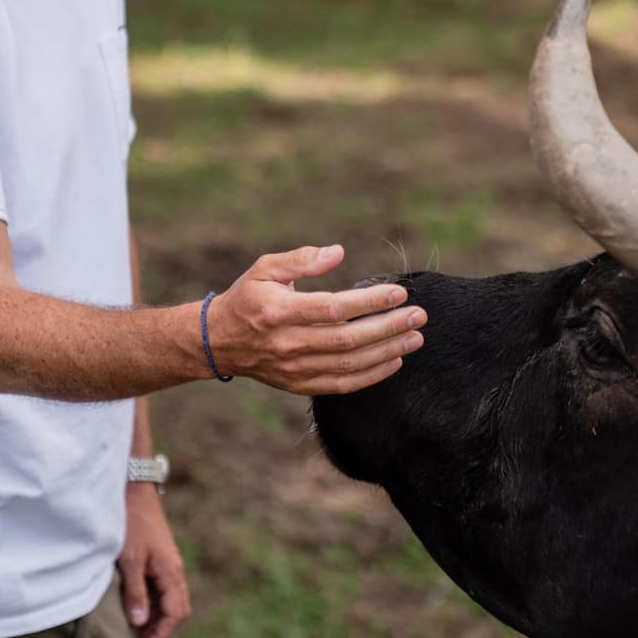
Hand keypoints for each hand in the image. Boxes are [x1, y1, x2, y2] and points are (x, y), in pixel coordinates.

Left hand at [119, 484, 190, 637]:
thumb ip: (135, 592)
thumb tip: (139, 622)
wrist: (133, 490)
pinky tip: (135, 608)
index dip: (161, 635)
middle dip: (161, 631)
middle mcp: (173, 569)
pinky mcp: (157, 558)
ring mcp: (166, 563)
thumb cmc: (131, 523)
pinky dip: (151, 603)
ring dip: (156, 617)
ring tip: (135, 633)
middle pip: (176, 609)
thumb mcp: (129, 560)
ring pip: (169, 599)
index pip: (175, 613)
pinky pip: (160, 588)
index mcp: (171, 572)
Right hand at [206, 244, 426, 394]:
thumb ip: (301, 259)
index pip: (332, 308)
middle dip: (388, 327)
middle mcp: (287, 343)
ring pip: (349, 365)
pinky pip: (342, 385)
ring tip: (415, 337)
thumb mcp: (264, 268)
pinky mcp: (299, 385)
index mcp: (278, 312)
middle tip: (419, 315)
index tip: (398, 293)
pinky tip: (394, 360)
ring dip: (387, 351)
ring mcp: (293, 369)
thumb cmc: (247, 298)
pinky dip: (371, 375)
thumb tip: (338, 252)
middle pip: (347, 340)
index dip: (369, 302)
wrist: (218, 343)